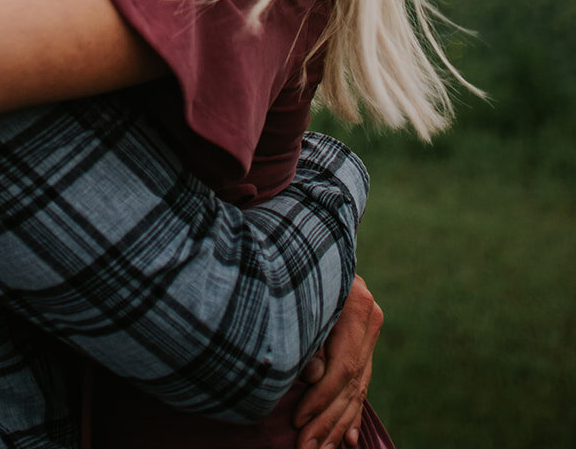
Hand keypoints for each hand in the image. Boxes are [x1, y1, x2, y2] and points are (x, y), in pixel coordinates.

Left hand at [294, 276, 382, 448]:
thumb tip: (313, 376)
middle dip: (328, 421)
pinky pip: (360, 383)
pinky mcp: (363, 341)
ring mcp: (370, 331)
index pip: (344, 367)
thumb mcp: (300, 295)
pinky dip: (352, 413)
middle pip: (350, 383)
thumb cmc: (298, 264)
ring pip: (356, 388)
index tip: (298, 420)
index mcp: (358, 305)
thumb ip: (309, 337)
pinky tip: (350, 441)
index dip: (321, 398)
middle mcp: (370, 319)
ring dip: (338, 425)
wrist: (314, 238)